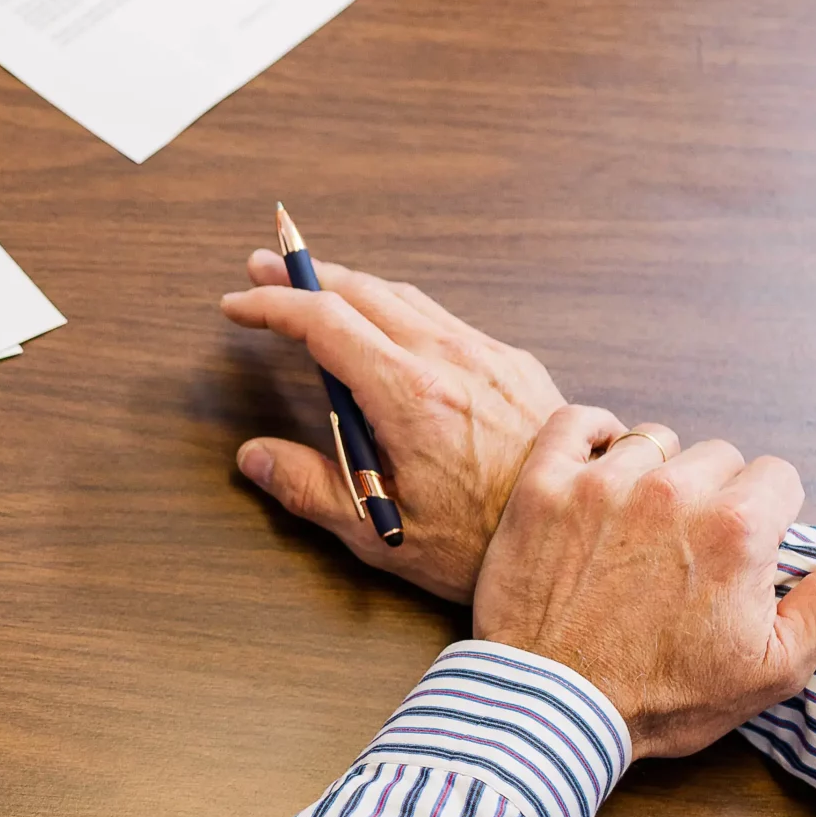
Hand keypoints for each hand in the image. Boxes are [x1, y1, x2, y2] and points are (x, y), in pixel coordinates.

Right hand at [222, 251, 566, 602]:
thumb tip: (255, 456)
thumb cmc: (481, 546)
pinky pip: (443, 318)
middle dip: (304, 276)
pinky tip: (383, 326)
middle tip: (262, 270)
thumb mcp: (378, 531)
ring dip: (351, 286)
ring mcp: (487, 357)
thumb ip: (309, 489)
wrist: (578, 537)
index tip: (237, 306)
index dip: (272, 307)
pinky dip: (396, 308)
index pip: (324, 323)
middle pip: (363, 291)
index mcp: (410, 396)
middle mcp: (451, 360)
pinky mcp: (514, 366)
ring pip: (405, 297)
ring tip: (314, 288)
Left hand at [473, 406, 815, 760]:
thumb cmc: (665, 696)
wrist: (553, 709)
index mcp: (737, 528)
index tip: (744, 554)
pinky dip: (590, 432)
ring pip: (653, 442)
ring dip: (656, 472)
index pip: (777, 478)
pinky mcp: (541, 487)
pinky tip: (599, 460)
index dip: (768, 517)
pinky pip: (574, 422)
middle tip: (690, 550)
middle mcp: (672, 492)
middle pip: (718, 458)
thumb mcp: (775, 665)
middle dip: (716, 496)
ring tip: (642, 524)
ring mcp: (601, 484)